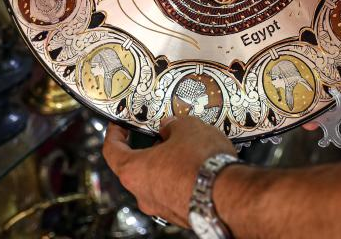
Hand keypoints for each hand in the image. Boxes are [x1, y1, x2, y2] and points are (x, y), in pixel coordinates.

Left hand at [103, 116, 236, 226]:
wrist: (228, 196)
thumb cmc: (202, 165)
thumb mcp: (186, 127)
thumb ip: (172, 125)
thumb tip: (171, 126)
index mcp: (133, 171)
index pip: (112, 150)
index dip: (115, 134)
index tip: (119, 126)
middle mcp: (143, 194)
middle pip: (136, 167)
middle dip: (151, 148)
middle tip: (164, 134)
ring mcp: (162, 208)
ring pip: (158, 181)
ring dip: (168, 164)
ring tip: (188, 148)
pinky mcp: (182, 215)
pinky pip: (176, 192)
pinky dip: (183, 179)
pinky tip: (199, 166)